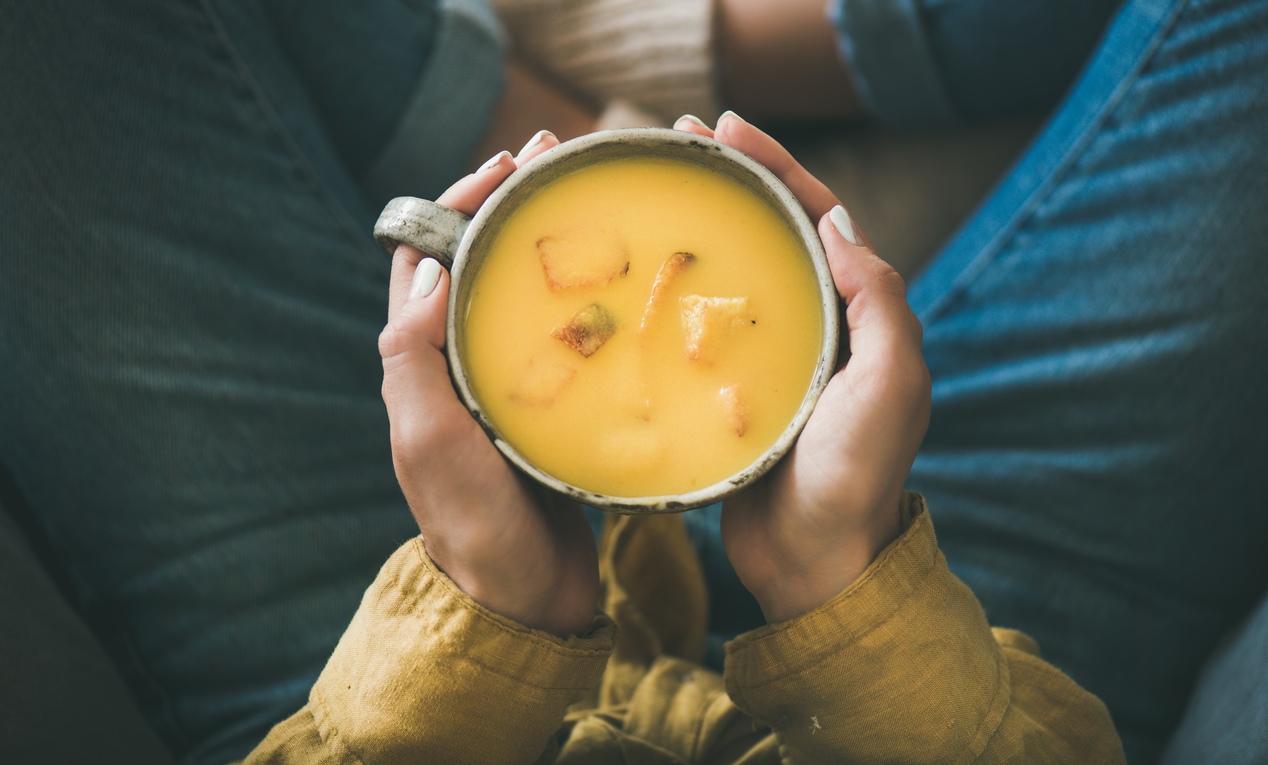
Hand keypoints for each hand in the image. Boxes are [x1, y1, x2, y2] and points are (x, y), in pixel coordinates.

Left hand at [380, 132, 599, 637]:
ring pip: (522, 295)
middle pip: (478, 264)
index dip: (457, 205)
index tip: (504, 169)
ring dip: (549, 245)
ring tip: (593, 205)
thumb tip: (434, 265)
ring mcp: (510, 386)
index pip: (426, 260)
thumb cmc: (470, 522)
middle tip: (557, 164)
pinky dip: (585, 301)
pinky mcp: (554, 409)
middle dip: (510, 209)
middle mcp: (460, 366)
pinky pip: (565, 341)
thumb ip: (415, 358)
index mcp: (420, 365)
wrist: (523, 597)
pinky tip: (622, 286)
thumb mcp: (429, 439)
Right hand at [675, 113, 930, 622]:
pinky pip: (708, 326)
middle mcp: (822, 328)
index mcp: (861, 317)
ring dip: (706, 226)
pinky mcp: (736, 391)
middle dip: (736, 181)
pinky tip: (645, 276)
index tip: (726, 130)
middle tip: (681, 140)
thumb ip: (877, 303)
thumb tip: (835, 225)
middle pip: (776, 232)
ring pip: (740, 272)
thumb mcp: (889, 384)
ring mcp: (776, 359)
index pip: (820, 218)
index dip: (778, 166)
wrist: (815, 562)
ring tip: (660, 190)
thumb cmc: (856, 476)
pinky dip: (682, 291)